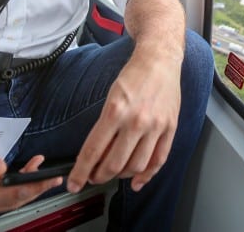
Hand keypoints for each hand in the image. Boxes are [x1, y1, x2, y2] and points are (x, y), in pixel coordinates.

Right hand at [0, 133, 62, 215]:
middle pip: (7, 201)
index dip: (20, 189)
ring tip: (48, 174)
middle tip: (53, 178)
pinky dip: (25, 186)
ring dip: (32, 188)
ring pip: (11, 201)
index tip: (40, 181)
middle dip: (33, 189)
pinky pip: (10, 198)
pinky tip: (34, 172)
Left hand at [67, 46, 181, 192]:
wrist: (160, 60)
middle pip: (114, 163)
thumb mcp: (111, 97)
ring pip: (136, 166)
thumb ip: (105, 126)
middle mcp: (136, 120)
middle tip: (93, 177)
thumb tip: (96, 154)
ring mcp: (156, 126)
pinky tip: (137, 181)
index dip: (81, 172)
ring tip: (113, 174)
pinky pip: (159, 159)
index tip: (74, 182)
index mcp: (116, 110)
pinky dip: (147, 175)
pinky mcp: (170, 128)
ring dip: (121, 176)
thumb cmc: (134, 75)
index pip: (93, 150)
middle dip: (99, 176)